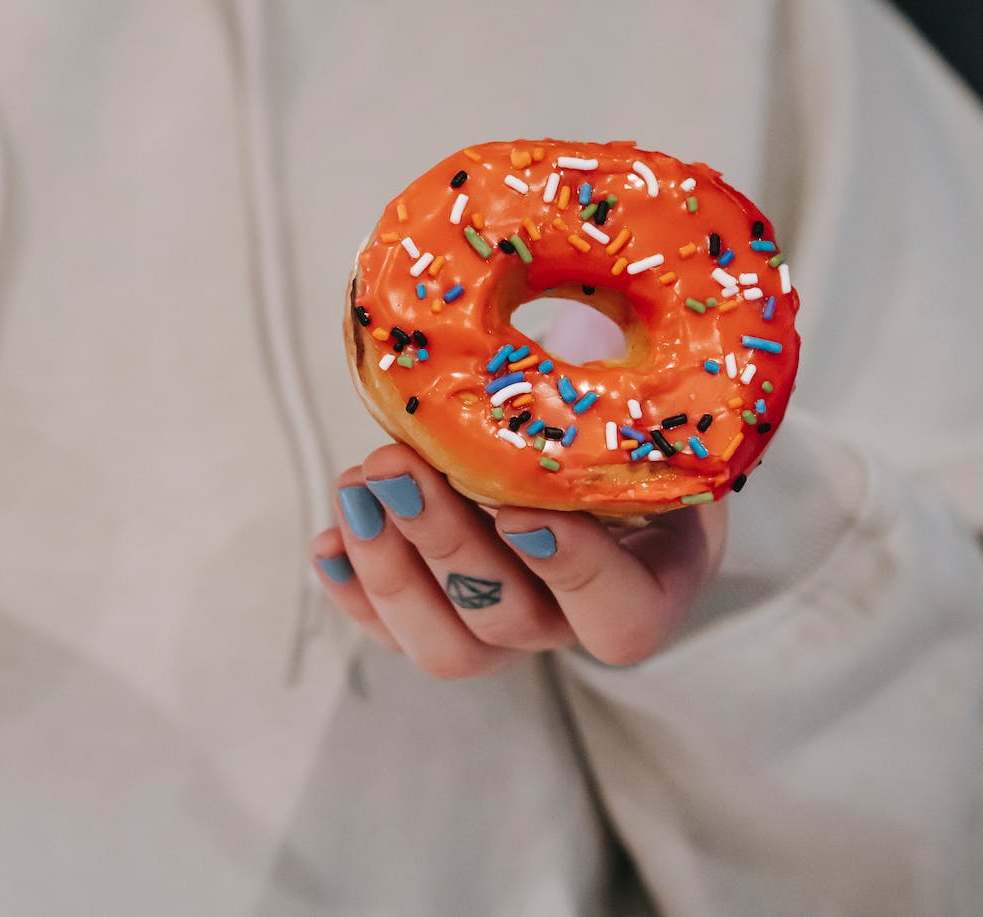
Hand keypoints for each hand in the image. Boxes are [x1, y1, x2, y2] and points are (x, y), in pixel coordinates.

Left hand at [311, 443, 727, 672]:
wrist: (597, 436)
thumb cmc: (633, 419)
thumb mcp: (652, 405)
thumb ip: (624, 402)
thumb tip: (567, 336)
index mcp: (652, 581)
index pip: (623, 618)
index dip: (572, 573)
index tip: (519, 510)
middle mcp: (576, 620)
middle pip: (510, 622)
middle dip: (442, 542)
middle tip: (394, 466)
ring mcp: (508, 627)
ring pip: (446, 646)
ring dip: (388, 567)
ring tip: (356, 486)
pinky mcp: (444, 618)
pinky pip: (392, 632)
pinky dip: (354, 587)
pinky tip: (330, 539)